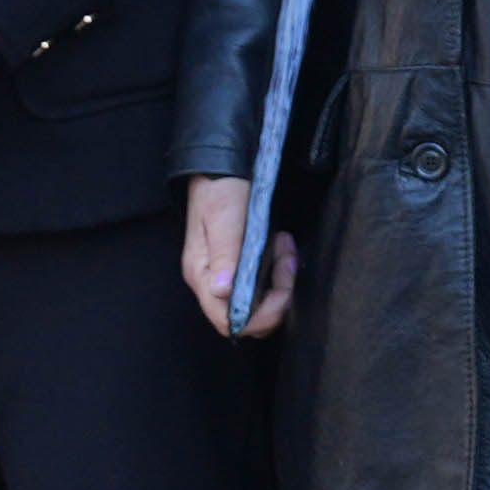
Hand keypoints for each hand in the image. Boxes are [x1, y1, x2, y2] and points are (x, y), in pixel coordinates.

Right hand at [182, 174, 301, 337]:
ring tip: (285, 248)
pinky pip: (263, 285)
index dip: (258, 317)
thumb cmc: (219, 190)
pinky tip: (282, 247)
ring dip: (281, 282)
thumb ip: (225, 254)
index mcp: (202, 275)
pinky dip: (279, 272)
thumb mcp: (224, 218)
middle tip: (287, 260)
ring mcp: (226, 276)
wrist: (221, 168)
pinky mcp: (239, 267)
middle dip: (277, 297)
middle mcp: (212, 282)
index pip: (227, 320)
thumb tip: (223, 292)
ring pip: (259, 303)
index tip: (281, 289)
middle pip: (248, 318)